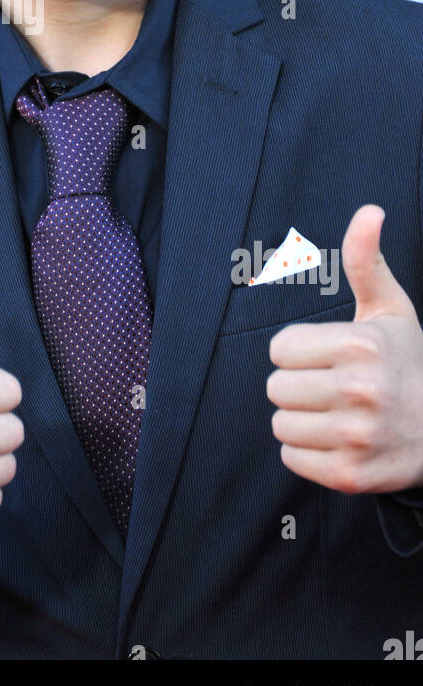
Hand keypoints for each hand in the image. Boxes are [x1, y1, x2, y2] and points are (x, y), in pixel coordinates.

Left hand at [267, 204, 422, 493]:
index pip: (279, 349)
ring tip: (335, 414)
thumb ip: (366, 261)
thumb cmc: (409, 363)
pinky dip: (308, 452)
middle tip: (333, 388)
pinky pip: (292, 458)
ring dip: (302, 420)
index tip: (328, 358)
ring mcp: (356, 436)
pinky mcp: (352, 474)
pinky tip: (338, 441)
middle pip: (276, 388)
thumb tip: (369, 211)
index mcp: (359, 345)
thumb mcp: (390, 309)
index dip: (299, 353)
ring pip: (281, 424)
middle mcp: (358, 390)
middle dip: (299, 386)